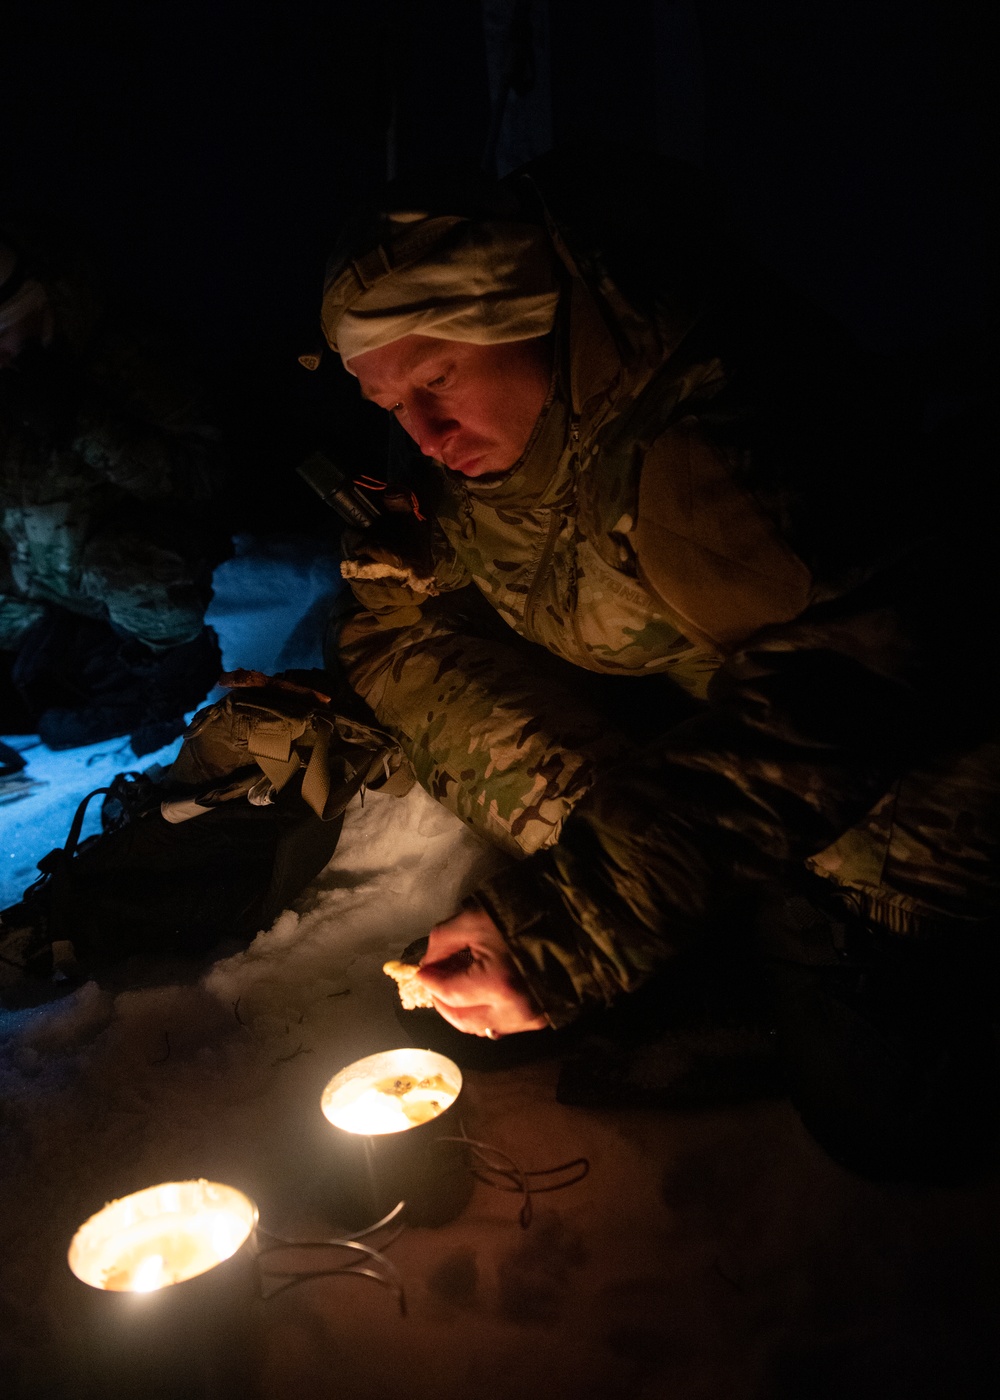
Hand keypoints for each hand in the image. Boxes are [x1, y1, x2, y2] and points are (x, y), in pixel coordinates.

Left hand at [417, 907, 548, 1038]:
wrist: (570, 923)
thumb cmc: (522, 917)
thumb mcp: (474, 919)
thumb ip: (442, 942)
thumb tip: (428, 965)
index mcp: (497, 984)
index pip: (448, 993)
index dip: (430, 981)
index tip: (423, 971)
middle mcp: (514, 1011)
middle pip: (460, 1019)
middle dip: (442, 1000)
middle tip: (436, 979)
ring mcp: (529, 1019)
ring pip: (479, 1027)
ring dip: (462, 1008)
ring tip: (458, 982)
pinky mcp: (539, 1020)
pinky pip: (500, 1025)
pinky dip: (484, 1011)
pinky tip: (481, 991)